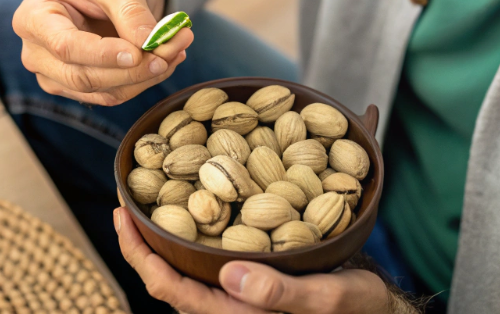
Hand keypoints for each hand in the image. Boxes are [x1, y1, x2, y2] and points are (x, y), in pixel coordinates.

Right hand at [12, 0, 192, 105]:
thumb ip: (131, 11)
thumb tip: (147, 43)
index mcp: (33, 17)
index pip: (64, 46)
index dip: (101, 54)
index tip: (137, 52)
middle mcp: (36, 53)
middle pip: (82, 76)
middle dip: (131, 69)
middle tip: (171, 51)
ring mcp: (54, 77)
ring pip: (101, 91)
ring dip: (145, 76)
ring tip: (177, 49)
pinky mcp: (78, 90)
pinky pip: (114, 95)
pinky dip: (144, 81)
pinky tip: (167, 60)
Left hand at [114, 207, 392, 313]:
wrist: (378, 312)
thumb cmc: (356, 309)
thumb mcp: (326, 299)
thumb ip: (279, 294)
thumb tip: (230, 276)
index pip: (169, 290)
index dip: (139, 255)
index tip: (121, 216)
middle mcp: (229, 309)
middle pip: (168, 279)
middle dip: (142, 242)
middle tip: (127, 197)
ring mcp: (238, 299)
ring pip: (186, 271)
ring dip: (166, 237)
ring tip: (154, 197)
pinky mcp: (251, 285)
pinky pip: (209, 262)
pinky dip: (196, 233)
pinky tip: (202, 205)